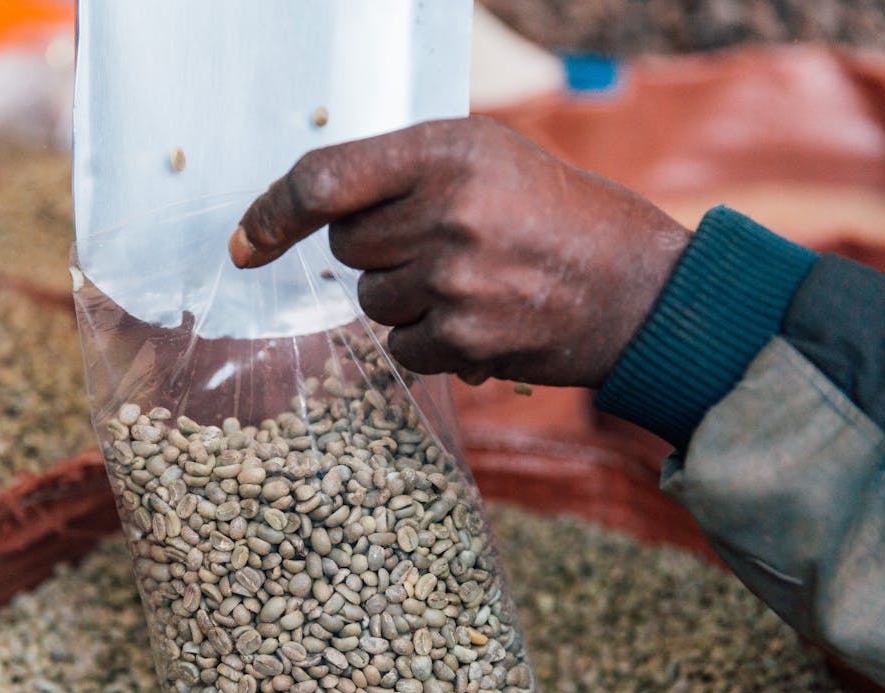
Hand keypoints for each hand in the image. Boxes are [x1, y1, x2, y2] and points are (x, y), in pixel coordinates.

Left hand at [229, 117, 690, 387]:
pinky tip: (481, 320)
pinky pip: (401, 348)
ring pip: (371, 302)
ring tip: (473, 282)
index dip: (271, 213)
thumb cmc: (559, 215)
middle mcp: (449, 212)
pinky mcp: (465, 341)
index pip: (323, 180)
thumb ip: (406, 170)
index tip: (245, 244)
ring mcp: (456, 280)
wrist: (639, 290)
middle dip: (379, 252)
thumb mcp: (490, 158)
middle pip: (347, 249)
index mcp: (449, 151)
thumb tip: (310, 206)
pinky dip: (430, 342)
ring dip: (406, 298)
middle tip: (442, 245)